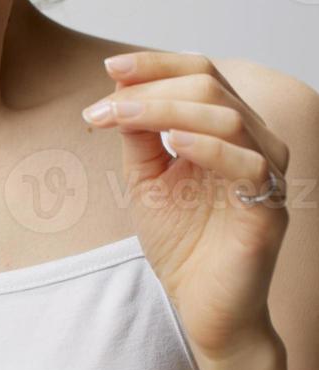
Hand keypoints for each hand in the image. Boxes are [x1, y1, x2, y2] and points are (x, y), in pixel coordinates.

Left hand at [82, 51, 289, 363]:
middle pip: (210, 86)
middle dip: (150, 89)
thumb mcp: (146, 176)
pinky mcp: (267, 210)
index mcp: (225, 130)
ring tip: (122, 117)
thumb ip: (138, 133)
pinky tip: (174, 143)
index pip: (202, 73)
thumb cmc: (181, 240)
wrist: (200, 305)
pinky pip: (248, 166)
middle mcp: (252, 144)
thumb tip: (118, 89)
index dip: (157, 63)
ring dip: (166, 110)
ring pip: (227, 117)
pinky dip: (209, 147)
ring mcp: (264, 175)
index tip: (110, 67)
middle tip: (102, 109)